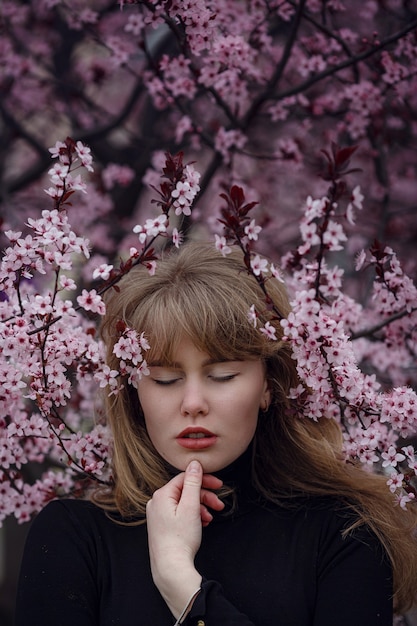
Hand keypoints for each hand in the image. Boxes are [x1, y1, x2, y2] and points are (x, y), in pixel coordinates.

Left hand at [146, 460, 223, 617]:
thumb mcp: (191, 507)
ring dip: (200, 507)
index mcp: (162, 495)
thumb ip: (193, 483)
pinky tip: (202, 523)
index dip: (204, 480)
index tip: (219, 484)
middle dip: (204, 496)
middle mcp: (157, 502)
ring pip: (184, 503)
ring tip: (211, 517)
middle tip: (219, 503)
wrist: (171, 568)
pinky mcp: (162, 525)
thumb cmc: (180, 539)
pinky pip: (180, 514)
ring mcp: (158, 515)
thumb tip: (194, 463)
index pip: (185, 478)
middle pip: (185, 491)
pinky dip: (193, 516)